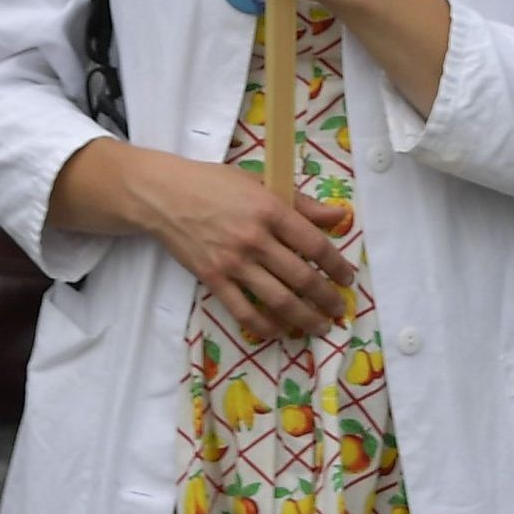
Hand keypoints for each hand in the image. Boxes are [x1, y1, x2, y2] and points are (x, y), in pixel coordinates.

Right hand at [138, 153, 353, 340]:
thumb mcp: (260, 182)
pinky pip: (244, 312)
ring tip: (318, 327)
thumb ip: (301, 203)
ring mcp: (233, 263)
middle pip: (302, 278)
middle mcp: (255, 239)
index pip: (315, 244)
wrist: (166, 195)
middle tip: (338, 310)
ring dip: (304, 319)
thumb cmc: (215, 184)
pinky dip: (265, 327)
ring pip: (278, 300)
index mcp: (271, 210)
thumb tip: (339, 215)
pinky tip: (279, 331)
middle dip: (326, 299)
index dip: (337, 266)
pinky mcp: (213, 280)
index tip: (348, 279)